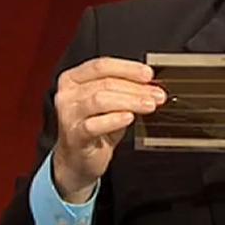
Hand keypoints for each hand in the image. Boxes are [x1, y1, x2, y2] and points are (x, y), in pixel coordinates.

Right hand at [51, 57, 165, 201]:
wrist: (79, 159)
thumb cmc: (95, 126)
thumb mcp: (110, 103)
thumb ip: (125, 90)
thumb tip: (151, 85)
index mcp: (74, 79)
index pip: (102, 66)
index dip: (128, 68)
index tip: (148, 74)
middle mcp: (67, 94)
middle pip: (105, 83)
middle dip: (135, 88)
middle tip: (156, 94)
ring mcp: (69, 115)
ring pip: (100, 100)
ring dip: (130, 101)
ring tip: (148, 105)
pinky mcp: (74, 135)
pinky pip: (94, 124)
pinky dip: (114, 119)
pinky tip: (129, 118)